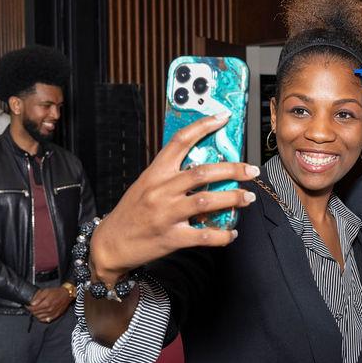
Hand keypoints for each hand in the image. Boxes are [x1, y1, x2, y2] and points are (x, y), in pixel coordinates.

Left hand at [27, 287, 72, 321]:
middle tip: (30, 307)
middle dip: (31, 310)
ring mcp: (52, 313)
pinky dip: (41, 318)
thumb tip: (32, 303)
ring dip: (36, 314)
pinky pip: (46, 320)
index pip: (33, 308)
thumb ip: (39, 297)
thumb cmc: (57, 292)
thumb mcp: (47, 291)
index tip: (27, 305)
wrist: (67, 295)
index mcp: (46, 303)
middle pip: (36, 313)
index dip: (28, 307)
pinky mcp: (56, 315)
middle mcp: (49, 310)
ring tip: (35, 310)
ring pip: (40, 317)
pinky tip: (40, 315)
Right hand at [89, 113, 259, 283]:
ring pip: (207, 200)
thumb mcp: (145, 185)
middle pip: (202, 172)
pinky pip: (204, 235)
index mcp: (155, 173)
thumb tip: (204, 167)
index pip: (180, 141)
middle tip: (251, 170)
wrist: (110, 244)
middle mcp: (161, 191)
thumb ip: (171, 175)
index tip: (223, 118)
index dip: (203, 126)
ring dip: (233, 198)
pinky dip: (223, 234)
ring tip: (248, 197)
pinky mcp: (171, 237)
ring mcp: (166, 214)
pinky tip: (231, 233)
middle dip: (233, 169)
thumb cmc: (131, 213)